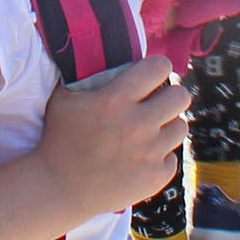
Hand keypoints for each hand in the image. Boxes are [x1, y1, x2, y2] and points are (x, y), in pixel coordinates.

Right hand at [34, 58, 188, 220]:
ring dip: (167, 125)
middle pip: (180, 96)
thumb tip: (97, 51)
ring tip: (150, 129)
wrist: (58, 188)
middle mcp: (137, 124)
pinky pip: (172, 157)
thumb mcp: (64, 98)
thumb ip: (86, 75)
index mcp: (115, 100)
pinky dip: (159, 156)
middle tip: (159, 100)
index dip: (159, 67)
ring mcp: (149, 153)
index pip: (158, 68)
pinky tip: (141, 157)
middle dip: (171, 94)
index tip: (154, 73)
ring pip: (181, 126)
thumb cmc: (59, 139)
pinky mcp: (155, 177)